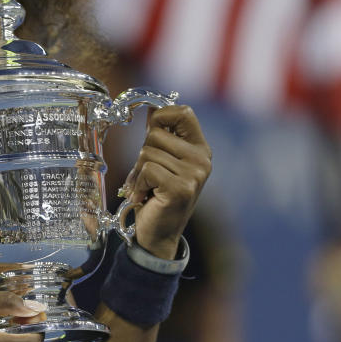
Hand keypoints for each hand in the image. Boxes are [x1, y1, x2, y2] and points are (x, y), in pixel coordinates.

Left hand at [122, 105, 210, 258]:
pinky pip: (147, 168)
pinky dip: (138, 182)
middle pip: (155, 134)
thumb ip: (160, 136)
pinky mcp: (181, 188)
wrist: (158, 234)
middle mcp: (202, 159)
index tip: (151, 131)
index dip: (161, 116)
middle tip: (147, 176)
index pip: (183, 112)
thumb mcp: (161, 160)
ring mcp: (194, 174)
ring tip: (147, 187)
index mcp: (200, 148)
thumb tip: (151, 108)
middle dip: (142, 153)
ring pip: (148, 152)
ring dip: (138, 172)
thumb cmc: (156, 194)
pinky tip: (145, 196)